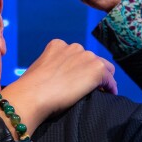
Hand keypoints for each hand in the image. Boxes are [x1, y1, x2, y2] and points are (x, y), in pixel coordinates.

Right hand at [0, 40, 116, 135]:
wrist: (33, 95)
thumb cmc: (30, 88)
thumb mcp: (38, 70)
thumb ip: (50, 68)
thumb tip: (54, 79)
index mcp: (57, 45)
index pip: (76, 55)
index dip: (79, 68)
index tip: (78, 80)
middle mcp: (74, 47)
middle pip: (92, 59)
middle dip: (91, 72)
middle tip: (90, 88)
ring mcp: (87, 57)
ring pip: (105, 68)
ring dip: (103, 79)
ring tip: (101, 92)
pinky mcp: (97, 69)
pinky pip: (110, 81)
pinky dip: (110, 88)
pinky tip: (108, 96)